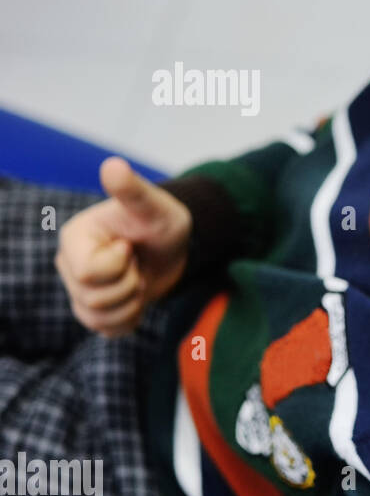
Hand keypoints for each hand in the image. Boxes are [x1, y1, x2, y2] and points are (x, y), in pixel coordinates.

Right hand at [54, 156, 192, 336]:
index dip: (119, 265)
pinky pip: (107, 330)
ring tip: (139, 278)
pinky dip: (130, 319)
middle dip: (129, 285)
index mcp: (74, 238)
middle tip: (139, 263)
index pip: (88, 273)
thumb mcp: (155, 206)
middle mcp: (69, 264)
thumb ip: (133, 190)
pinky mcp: (95, 310)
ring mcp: (79, 289)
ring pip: (98, 318)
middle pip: (93, 299)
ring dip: (132, 303)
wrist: (174, 247)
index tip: (130, 246)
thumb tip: (113, 166)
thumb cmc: (162, 222)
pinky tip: (138, 298)